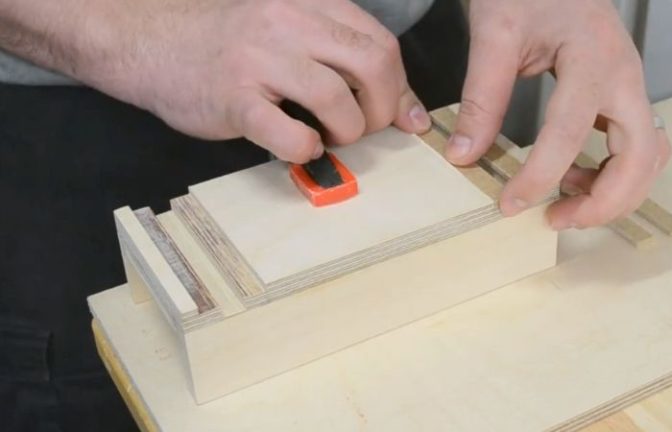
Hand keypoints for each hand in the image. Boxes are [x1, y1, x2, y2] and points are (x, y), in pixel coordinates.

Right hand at [85, 0, 430, 161]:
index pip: (381, 44)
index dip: (400, 87)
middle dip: (383, 110)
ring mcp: (259, 58)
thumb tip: (405, 109)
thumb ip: (341, 58)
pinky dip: (306, 149)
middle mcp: (288, 22)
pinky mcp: (234, 97)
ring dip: (347, 132)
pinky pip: (290, 133)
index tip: (399, 116)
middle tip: (367, 128)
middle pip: (373, 65)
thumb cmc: (228, 44)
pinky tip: (298, 146)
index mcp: (308, 5)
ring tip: (330, 136)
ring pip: (337, 100)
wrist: (148, 42)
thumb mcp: (289, 33)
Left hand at [447, 0, 670, 228]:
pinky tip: (575, 178)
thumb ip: (482, 97)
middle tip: (554, 219)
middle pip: (640, 156)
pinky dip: (616, 173)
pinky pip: (638, 146)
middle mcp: (625, 76)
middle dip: (603, 201)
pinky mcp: (623, 94)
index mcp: (593, 59)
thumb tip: (464, 155)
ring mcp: (631, 86)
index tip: (508, 203)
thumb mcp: (495, 35)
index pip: (570, 134)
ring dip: (616, 192)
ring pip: (649, 156)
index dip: (538, 177)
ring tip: (565, 204)